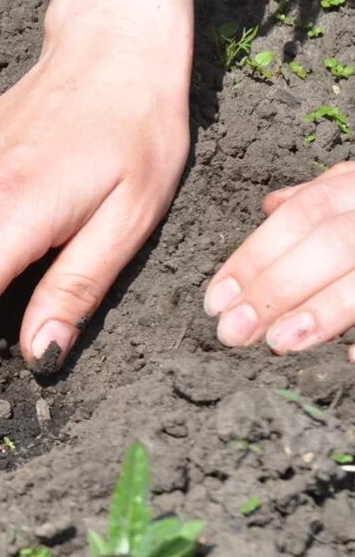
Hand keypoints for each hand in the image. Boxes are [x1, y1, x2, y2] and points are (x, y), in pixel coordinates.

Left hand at [205, 161, 354, 363]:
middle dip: (277, 288)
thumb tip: (273, 206)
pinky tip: (349, 359)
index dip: (256, 255)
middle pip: (333, 243)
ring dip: (325, 311)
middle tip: (233, 332)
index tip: (216, 299)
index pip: (305, 214)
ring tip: (280, 344)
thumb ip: (327, 197)